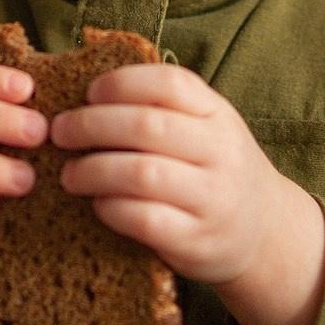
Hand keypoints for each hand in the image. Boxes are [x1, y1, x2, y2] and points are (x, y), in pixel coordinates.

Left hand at [51, 65, 324, 324]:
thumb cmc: (215, 171)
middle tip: (59, 132)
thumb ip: (163, 109)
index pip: (169, 83)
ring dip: (93, 170)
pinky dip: (112, 209)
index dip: (121, 83)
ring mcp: (213, 198)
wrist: (265, 233)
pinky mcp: (198, 241)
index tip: (88, 93)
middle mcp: (222, 152)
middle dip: (91, 126)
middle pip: (147, 126)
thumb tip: (85, 95)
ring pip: (142, 174)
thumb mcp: (207, 129)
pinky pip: (145, 220)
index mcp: (219, 115)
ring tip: (70, 174)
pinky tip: (98, 204)